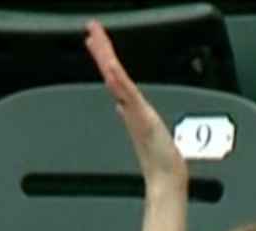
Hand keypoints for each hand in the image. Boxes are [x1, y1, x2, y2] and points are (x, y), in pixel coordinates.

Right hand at [86, 21, 184, 188]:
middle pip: (112, 72)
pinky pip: (128, 94)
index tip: (95, 39)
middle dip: (102, 49)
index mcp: (131, 107)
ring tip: (95, 40)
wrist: (165, 177)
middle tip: (90, 29)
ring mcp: (134, 112)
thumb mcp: (147, 130)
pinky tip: (110, 68)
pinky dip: (118, 80)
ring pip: (117, 79)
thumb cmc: (160, 159)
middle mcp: (130, 107)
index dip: (104, 56)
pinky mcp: (141, 118)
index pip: (115, 75)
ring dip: (107, 58)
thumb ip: (132, 116)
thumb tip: (120, 105)